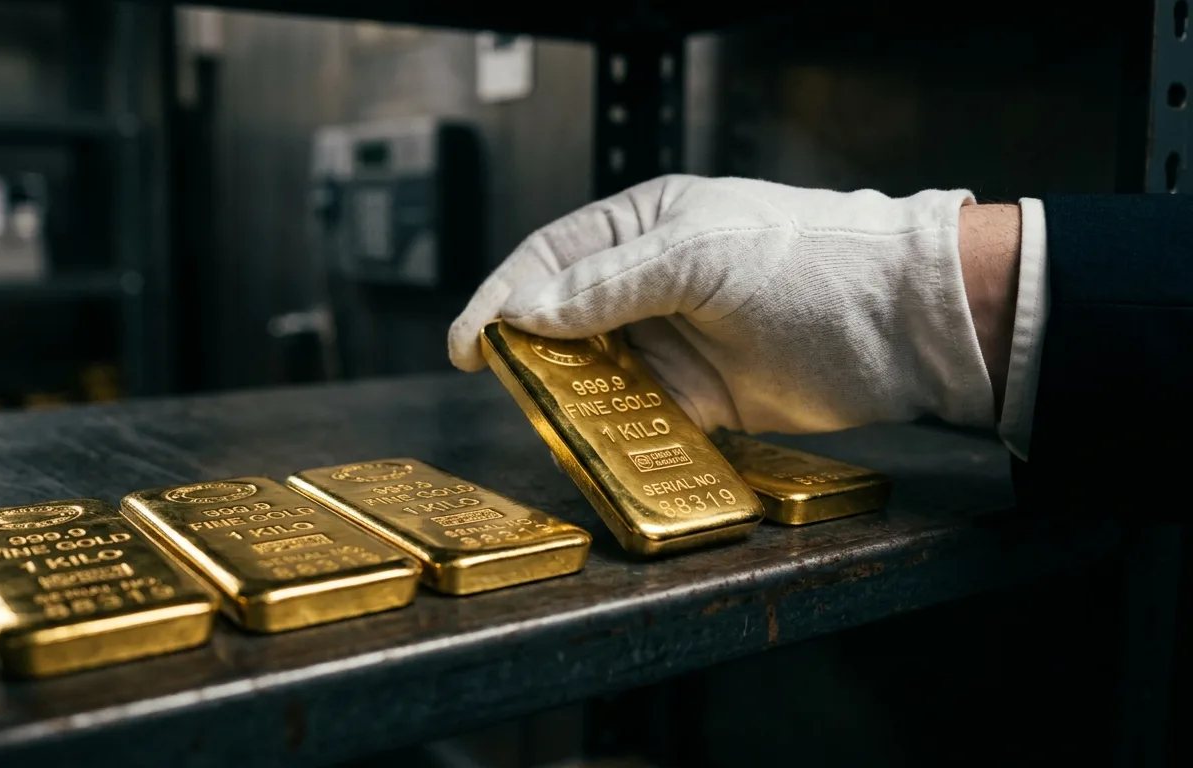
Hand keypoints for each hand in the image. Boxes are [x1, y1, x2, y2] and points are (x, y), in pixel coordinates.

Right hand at [449, 175, 996, 434]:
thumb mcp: (699, 253)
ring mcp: (673, 344)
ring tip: (545, 421)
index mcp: (642, 228)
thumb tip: (527, 313)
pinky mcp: (700, 400)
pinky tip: (593, 447)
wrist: (900, 323)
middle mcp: (648, 286)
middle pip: (561, 323)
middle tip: (506, 386)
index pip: (549, 259)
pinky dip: (612, 434)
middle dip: (529, 355)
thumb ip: (609, 285)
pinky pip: (638, 419)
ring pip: (593, 376)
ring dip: (567, 399)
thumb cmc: (806, 260)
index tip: (468, 341)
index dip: (501, 297)